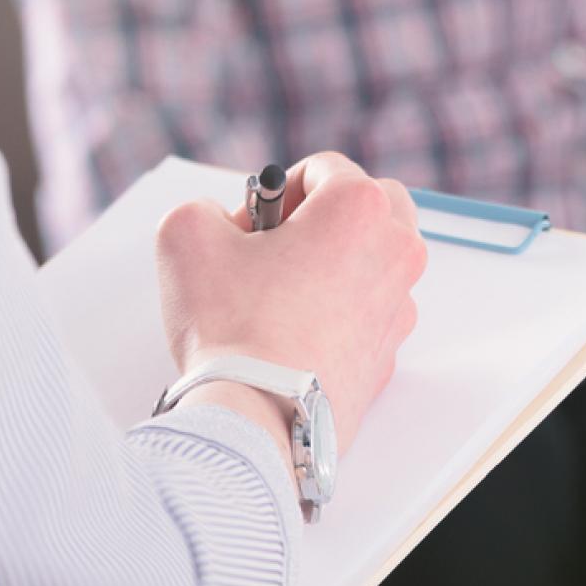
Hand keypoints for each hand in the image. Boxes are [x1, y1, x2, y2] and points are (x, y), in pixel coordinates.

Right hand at [156, 152, 425, 452]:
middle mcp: (396, 251)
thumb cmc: (232, 328)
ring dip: (336, 263)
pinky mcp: (390, 352)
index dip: (276, 191)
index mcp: (360, 208)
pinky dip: (341, 312)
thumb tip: (219, 220)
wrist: (258, 417)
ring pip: (376, 259)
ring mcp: (400, 305)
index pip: (324, 167)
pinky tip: (295, 333)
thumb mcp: (186, 236)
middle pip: (372, 204)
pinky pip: (370, 312)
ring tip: (282, 294)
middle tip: (277, 247)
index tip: (252, 225)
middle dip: (325, 215)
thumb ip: (204, 208)